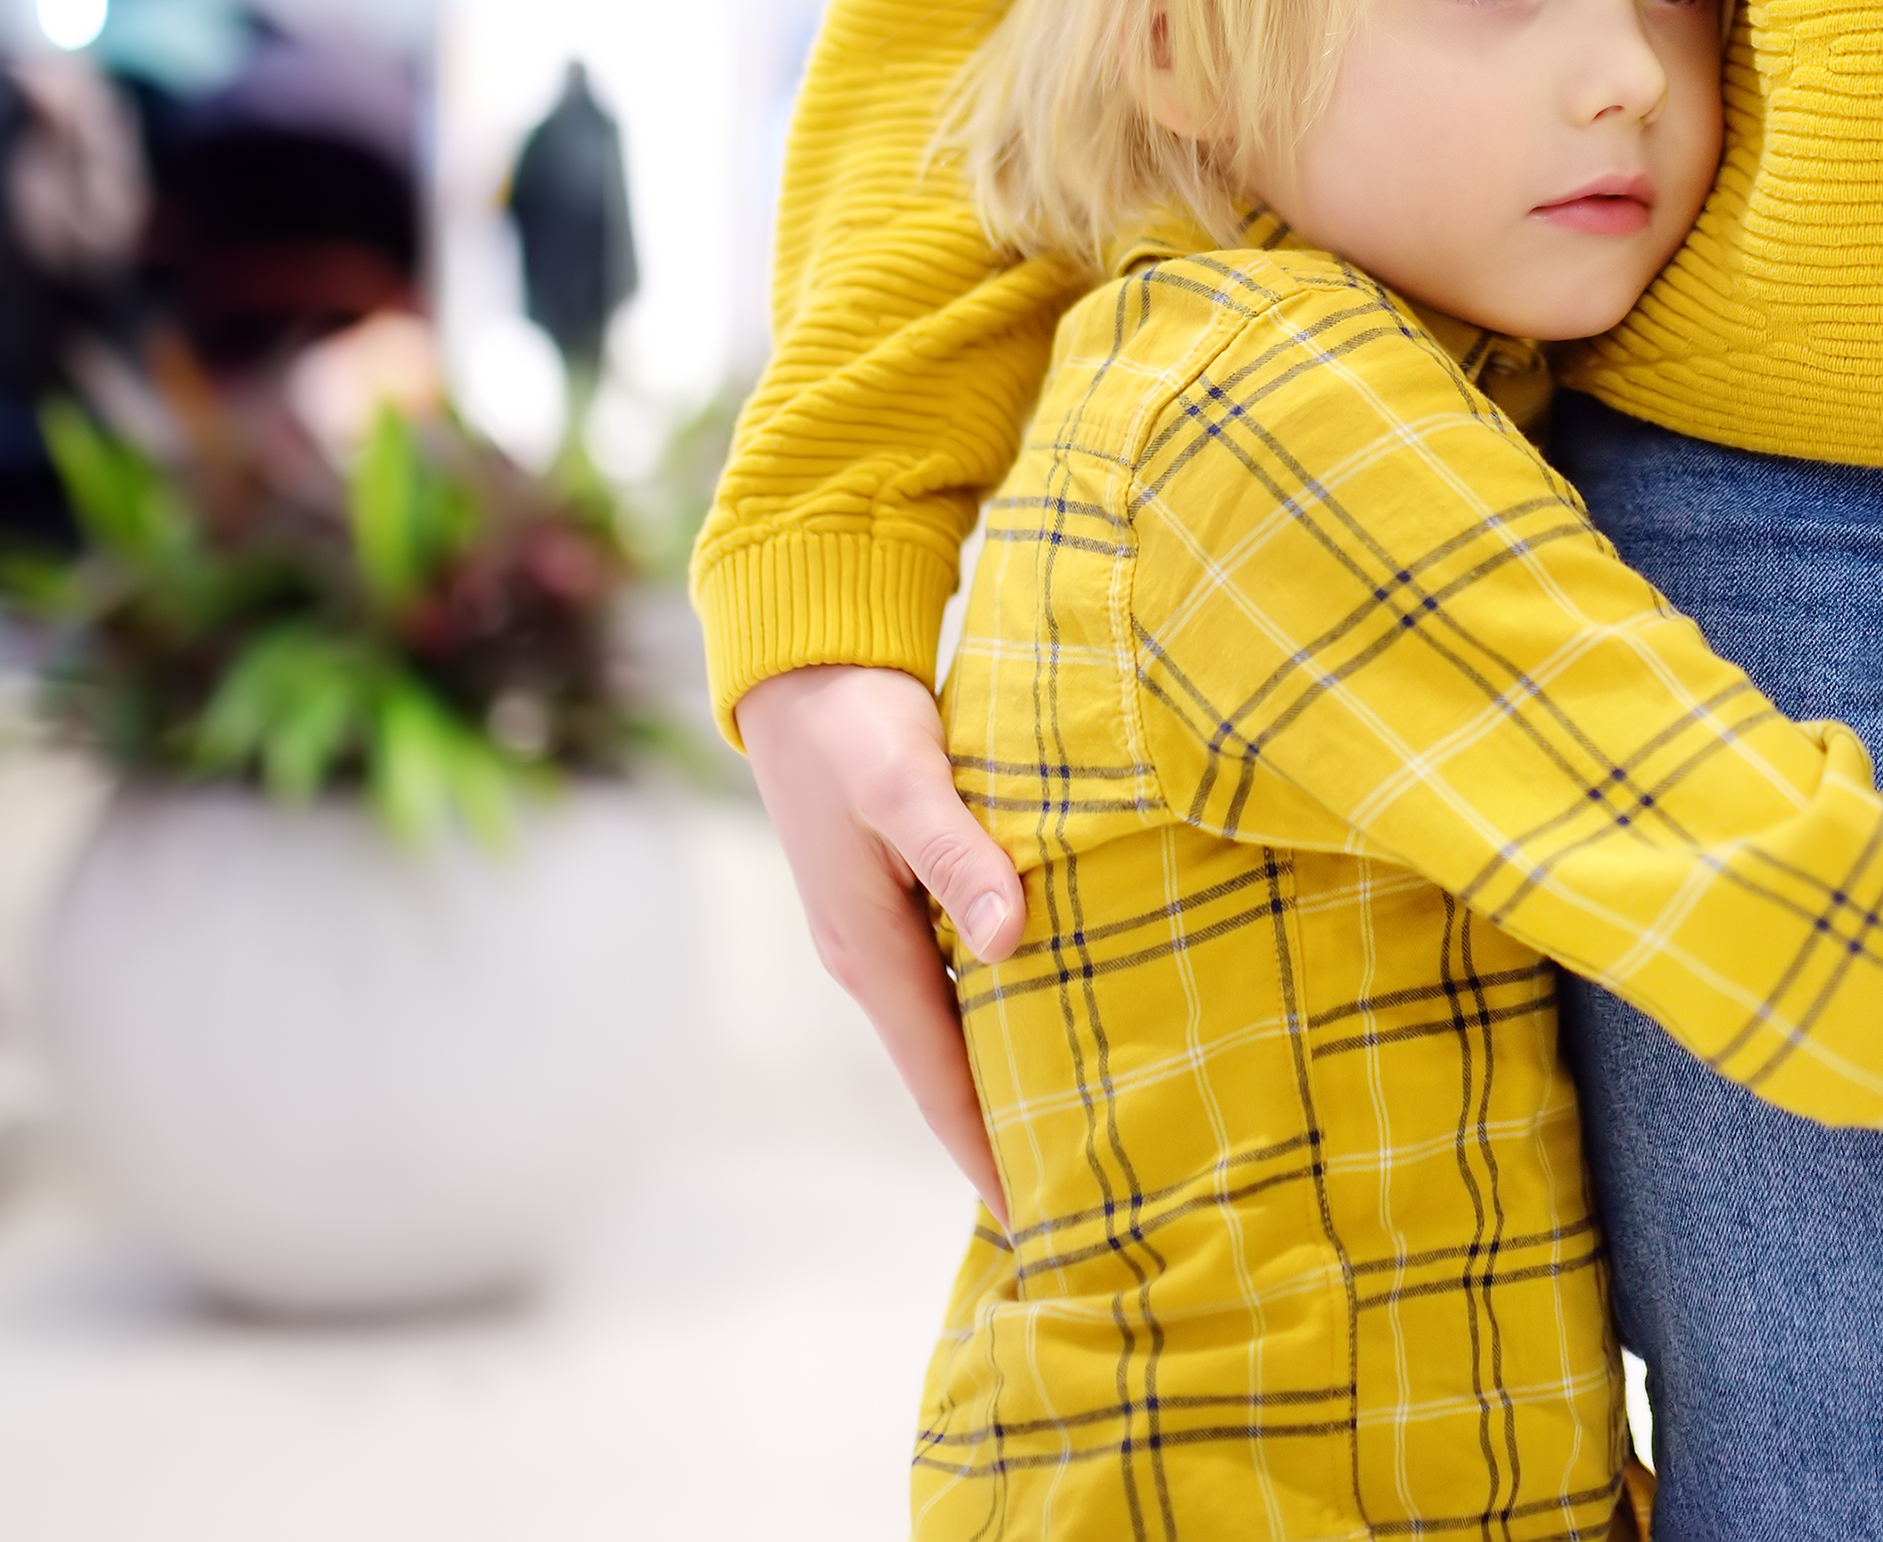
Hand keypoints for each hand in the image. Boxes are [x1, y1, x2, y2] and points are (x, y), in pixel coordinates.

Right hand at [736, 664, 1026, 1214]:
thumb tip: (1010, 938)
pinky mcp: (898, 899)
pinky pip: (954, 983)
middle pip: (947, 1071)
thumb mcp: (908, 781)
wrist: (801, 668)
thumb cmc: (856, 722)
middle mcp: (872, 959)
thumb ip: (961, 855)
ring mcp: (880, 934)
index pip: (939, 1080)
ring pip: (952, 1029)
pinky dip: (998, 1015)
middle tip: (1082, 1190)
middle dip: (1003, 1133)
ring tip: (1076, 1126)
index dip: (986, 1149)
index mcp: (871, 952)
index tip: (1040, 1214)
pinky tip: (1047, 1021)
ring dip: (1003, 1077)